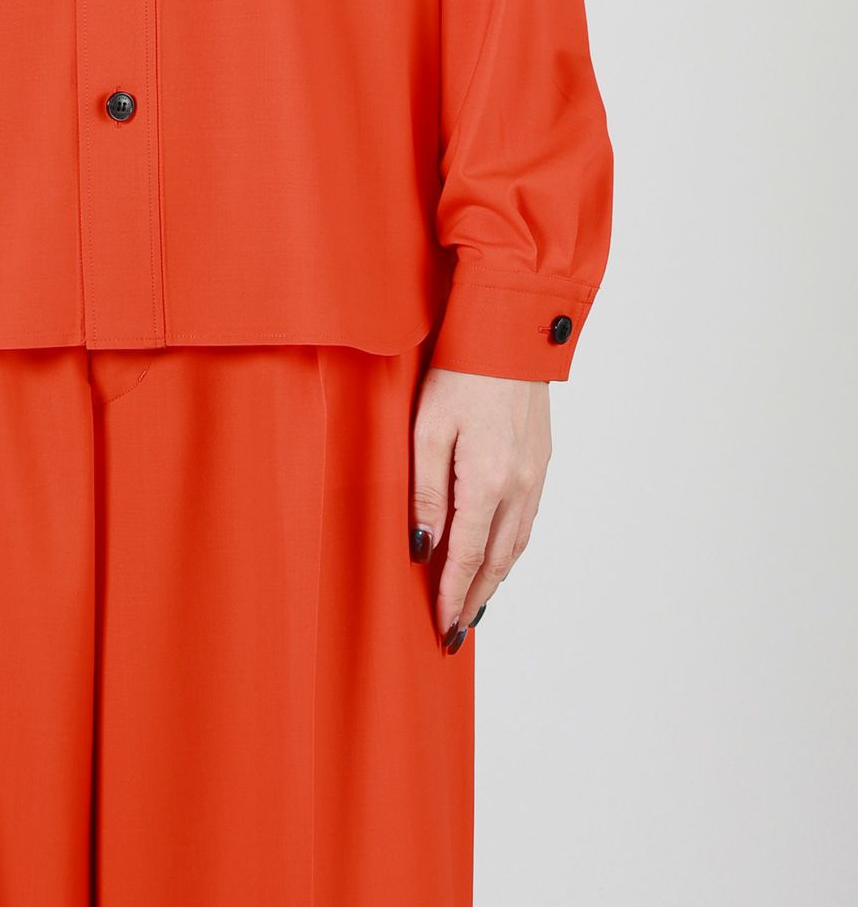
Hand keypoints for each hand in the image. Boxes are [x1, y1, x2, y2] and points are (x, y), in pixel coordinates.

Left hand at [411, 367, 551, 648]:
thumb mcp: (427, 429)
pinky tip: (499, 555)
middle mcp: (518, 486)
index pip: (466, 556)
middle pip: (496, 560)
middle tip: (457, 631)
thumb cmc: (459, 373)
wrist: (508, 334)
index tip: (443, 628)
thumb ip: (426, 492)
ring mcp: (536, 475)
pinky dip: (512, 548)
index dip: (453, 595)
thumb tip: (423, 547)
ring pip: (516, 544)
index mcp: (486, 481)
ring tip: (476, 604)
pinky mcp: (542, 461)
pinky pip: (528, 521)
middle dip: (476, 599)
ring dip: (496, 579)